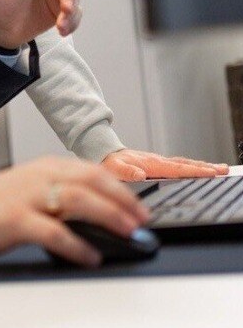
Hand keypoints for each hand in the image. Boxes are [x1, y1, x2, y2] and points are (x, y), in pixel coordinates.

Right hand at [0, 156, 148, 266]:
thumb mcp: (29, 191)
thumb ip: (59, 195)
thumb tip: (100, 213)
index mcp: (44, 168)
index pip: (92, 171)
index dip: (121, 188)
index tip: (142, 206)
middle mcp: (38, 177)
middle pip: (90, 181)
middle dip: (122, 201)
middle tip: (142, 221)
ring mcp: (26, 197)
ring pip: (77, 199)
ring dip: (108, 216)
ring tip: (127, 233)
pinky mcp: (14, 220)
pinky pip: (52, 231)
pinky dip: (76, 244)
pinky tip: (89, 256)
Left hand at [101, 148, 228, 180]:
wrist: (104, 153)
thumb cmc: (109, 163)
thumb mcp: (113, 169)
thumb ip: (126, 172)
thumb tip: (139, 174)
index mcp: (151, 164)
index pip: (177, 169)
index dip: (194, 171)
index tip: (211, 173)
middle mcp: (157, 161)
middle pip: (185, 164)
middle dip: (205, 167)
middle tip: (224, 170)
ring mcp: (158, 162)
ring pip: (184, 164)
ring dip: (202, 166)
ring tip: (219, 169)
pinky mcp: (157, 164)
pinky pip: (179, 165)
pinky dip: (192, 167)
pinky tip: (199, 170)